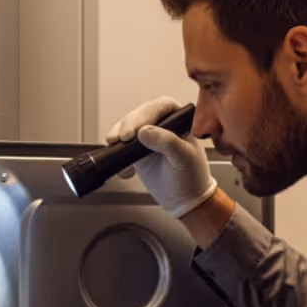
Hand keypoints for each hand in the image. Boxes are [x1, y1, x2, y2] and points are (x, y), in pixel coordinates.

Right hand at [106, 96, 216, 217]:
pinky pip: (121, 145)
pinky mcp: (136, 150)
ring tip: (113, 145)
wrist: (185, 199)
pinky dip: (116, 151)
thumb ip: (168, 142)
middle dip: (127, 125)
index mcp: (180, 119)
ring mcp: (148, 136)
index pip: (161, 107)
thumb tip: (144, 131)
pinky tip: (122, 165)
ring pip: (127, 127)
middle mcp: (162, 124)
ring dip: (118, 136)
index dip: (145, 115)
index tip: (135, 131)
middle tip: (121, 139)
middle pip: (140, 115)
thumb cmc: (192, 176)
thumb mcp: (184, 158)